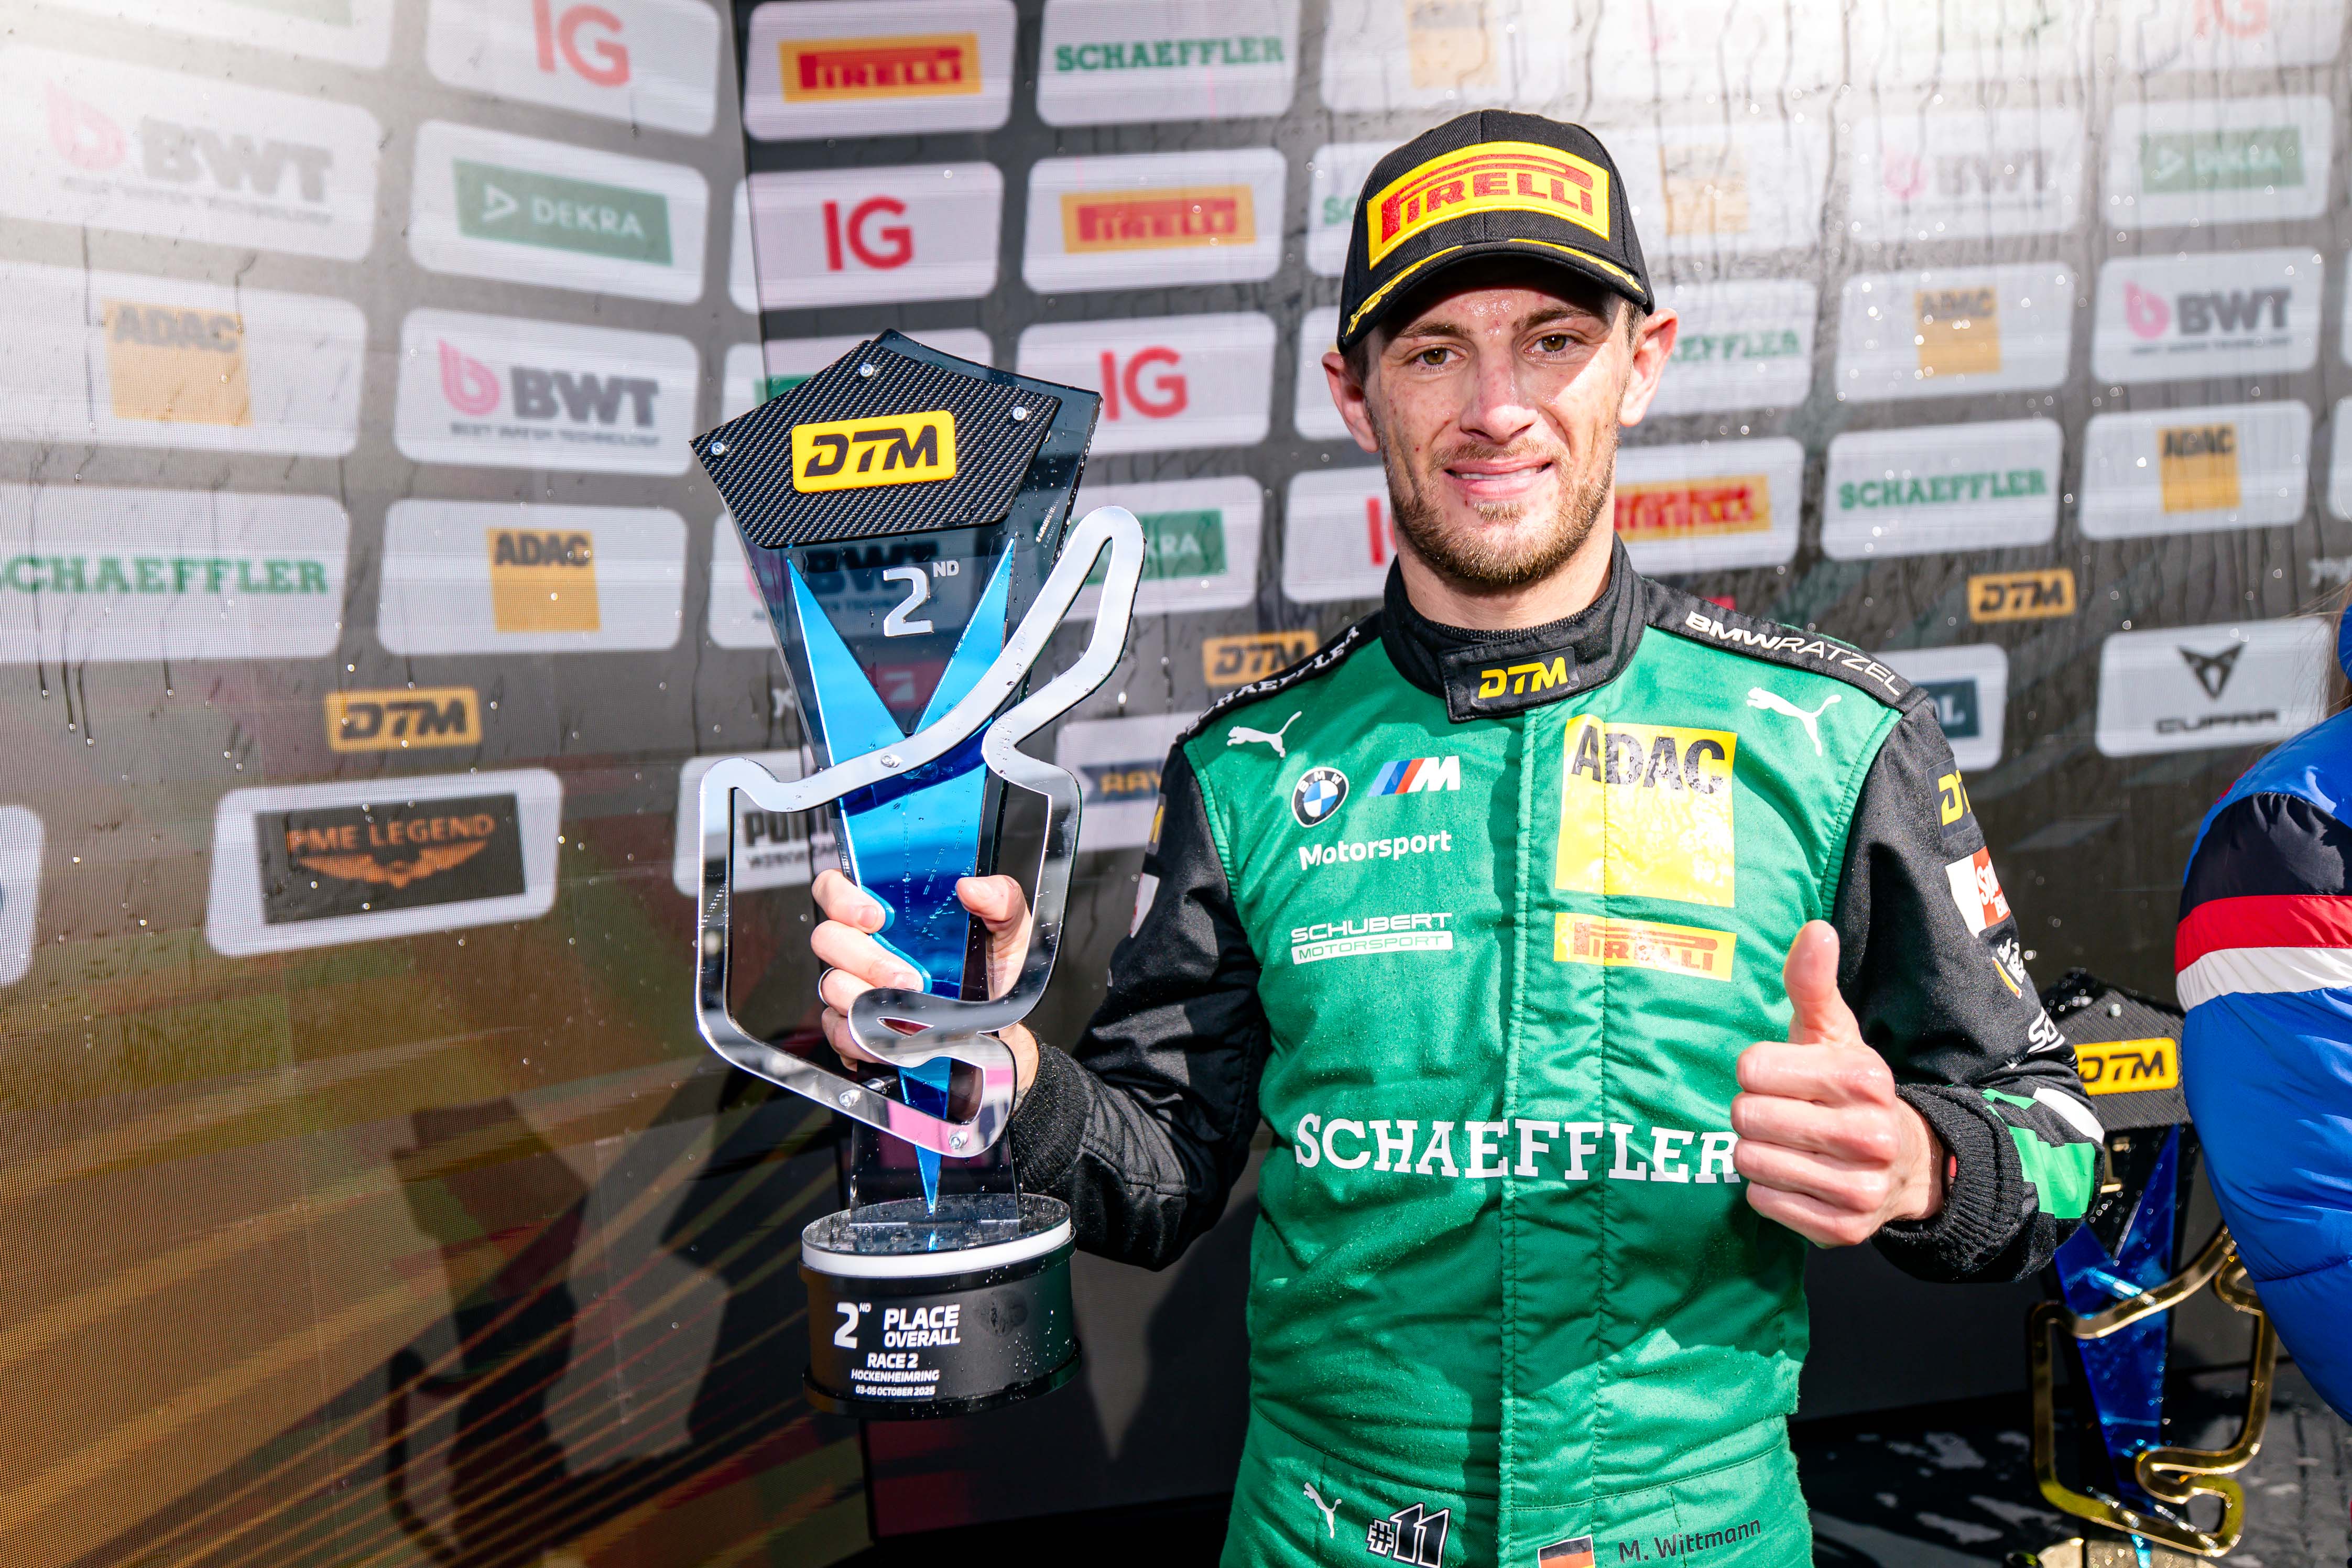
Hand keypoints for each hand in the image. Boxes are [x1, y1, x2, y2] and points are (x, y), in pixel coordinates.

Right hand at [808, 869, 1039, 1092]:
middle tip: (906, 976)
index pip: (836, 889)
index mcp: (890, 915)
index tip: (875, 916)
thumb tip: (972, 886)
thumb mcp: (1008, 928)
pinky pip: (837, 1029)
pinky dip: (859, 1034)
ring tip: (906, 1005)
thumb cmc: (995, 973)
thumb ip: (1000, 898)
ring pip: (831, 984)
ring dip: (865, 996)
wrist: (999, 1028)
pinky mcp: (853, 1027)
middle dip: (865, 958)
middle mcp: (864, 946)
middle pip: (827, 938)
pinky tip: (888, 1033)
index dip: (842, 898)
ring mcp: (854, 987)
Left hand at [1731, 921, 1945, 1245]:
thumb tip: (1815, 928)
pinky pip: (1762, 1200)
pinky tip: (1799, 1174)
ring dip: (1758, 1151)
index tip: (1784, 1076)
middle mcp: (1869, 1134)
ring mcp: (1858, 1188)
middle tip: (1785, 1112)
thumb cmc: (1851, 1090)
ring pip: (1749, 1160)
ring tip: (1791, 1143)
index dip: (1758, 1071)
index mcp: (1863, 1077)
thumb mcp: (1834, 1033)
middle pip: (1745, 1116)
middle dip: (1754, 1112)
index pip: (1751, 1068)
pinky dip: (1769, 1188)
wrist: (1906, 1164)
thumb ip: (1812, 984)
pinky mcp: (1841, 1229)